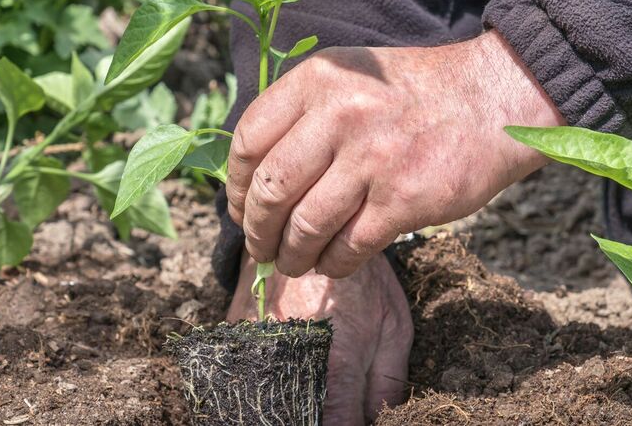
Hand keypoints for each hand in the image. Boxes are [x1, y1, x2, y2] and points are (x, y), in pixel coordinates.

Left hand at [226, 30, 563, 277]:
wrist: (492, 98)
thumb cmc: (413, 94)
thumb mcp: (350, 77)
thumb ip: (302, 113)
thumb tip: (253, 176)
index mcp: (318, 80)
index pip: (248, 141)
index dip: (234, 186)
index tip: (240, 208)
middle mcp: (339, 114)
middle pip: (270, 190)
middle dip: (256, 231)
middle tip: (260, 248)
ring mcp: (373, 158)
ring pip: (305, 226)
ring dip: (291, 256)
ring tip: (292, 263)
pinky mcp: (404, 199)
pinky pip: (349, 247)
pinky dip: (333, 265)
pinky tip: (332, 264)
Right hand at [227, 252, 411, 424]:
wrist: (311, 226)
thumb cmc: (360, 280)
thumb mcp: (394, 324)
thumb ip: (389, 381)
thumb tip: (378, 421)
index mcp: (339, 364)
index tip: (354, 422)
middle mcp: (293, 359)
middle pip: (298, 416)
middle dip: (318, 414)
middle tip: (335, 401)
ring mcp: (259, 345)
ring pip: (269, 399)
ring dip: (288, 398)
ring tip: (309, 382)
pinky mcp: (237, 332)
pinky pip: (246, 372)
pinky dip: (264, 378)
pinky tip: (284, 366)